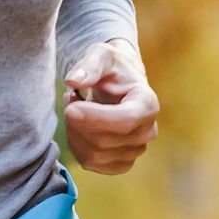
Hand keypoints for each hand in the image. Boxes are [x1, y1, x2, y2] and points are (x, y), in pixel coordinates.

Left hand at [63, 40, 159, 174]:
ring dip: (75, 134)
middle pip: (105, 140)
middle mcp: (147, 131)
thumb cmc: (111, 68)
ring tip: (75, 111)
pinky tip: (78, 128)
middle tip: (70, 101)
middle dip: (78, 123)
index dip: (95, 118)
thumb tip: (74, 81)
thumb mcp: (101, 55)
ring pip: (94, 154)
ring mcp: (136, 150)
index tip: (70, 108)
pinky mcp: (122, 163)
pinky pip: (91, 163)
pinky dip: (77, 147)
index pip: (125, 121)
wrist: (119, 85)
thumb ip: (89, 65)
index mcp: (147, 103)